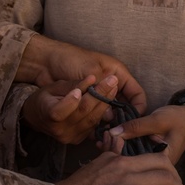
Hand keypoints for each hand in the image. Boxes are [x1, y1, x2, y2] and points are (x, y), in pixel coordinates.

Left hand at [17, 35, 146, 114]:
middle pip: (124, 107)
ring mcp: (97, 98)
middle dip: (120, 116)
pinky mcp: (85, 106)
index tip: (133, 119)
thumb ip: (101, 92)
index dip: (138, 107)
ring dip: (104, 118)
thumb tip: (108, 117)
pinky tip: (88, 121)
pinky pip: (93, 117)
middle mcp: (110, 88)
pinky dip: (93, 120)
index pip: (137, 94)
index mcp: (118, 74)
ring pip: (108, 115)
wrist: (46, 62)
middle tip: (114, 125)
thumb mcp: (90, 71)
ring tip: (98, 123)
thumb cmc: (70, 59)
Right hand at [23, 74, 120, 144]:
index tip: (86, 84)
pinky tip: (108, 99)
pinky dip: (102, 112)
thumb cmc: (44, 99)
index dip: (73, 100)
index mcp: (48, 116)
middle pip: (83, 112)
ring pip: (92, 119)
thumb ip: (72, 84)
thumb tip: (92, 79)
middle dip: (100, 94)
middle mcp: (59, 130)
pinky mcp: (78, 140)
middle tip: (112, 80)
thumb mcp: (54, 87)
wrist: (37, 118)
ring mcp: (69, 137)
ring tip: (113, 87)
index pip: (60, 111)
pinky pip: (93, 125)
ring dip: (105, 102)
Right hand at [55, 150, 184, 184]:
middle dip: (175, 174)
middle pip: (162, 161)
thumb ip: (105, 159)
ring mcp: (130, 181)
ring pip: (167, 178)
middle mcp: (124, 164)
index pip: (144, 153)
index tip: (167, 172)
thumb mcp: (90, 170)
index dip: (160, 162)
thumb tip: (113, 148)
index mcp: (112, 158)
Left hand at [102, 104, 184, 165]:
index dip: (117, 159)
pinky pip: (132, 155)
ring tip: (101, 141)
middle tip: (98, 146)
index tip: (103, 147)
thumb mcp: (157, 120)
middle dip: (113, 157)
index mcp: (160, 162)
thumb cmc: (177, 119)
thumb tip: (113, 132)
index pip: (136, 167)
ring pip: (131, 161)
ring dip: (115, 151)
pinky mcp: (148, 155)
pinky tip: (107, 140)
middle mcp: (155, 166)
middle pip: (131, 167)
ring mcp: (151, 162)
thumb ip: (137, 127)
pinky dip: (120, 147)